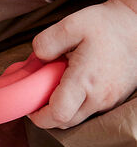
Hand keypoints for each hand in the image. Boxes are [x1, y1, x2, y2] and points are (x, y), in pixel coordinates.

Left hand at [28, 0, 136, 129]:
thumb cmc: (105, 24)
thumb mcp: (70, 24)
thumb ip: (46, 42)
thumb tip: (36, 59)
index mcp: (85, 80)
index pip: (57, 114)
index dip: (38, 116)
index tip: (29, 104)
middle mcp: (99, 97)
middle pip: (65, 122)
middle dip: (47, 114)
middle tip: (38, 95)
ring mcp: (110, 100)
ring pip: (78, 119)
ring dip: (63, 109)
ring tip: (57, 86)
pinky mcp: (116, 99)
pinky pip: (91, 111)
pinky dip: (77, 105)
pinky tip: (74, 85)